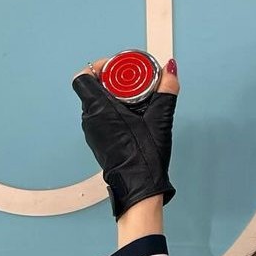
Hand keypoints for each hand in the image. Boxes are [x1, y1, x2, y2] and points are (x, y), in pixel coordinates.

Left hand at [70, 57, 179, 218]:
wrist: (139, 188)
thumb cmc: (144, 158)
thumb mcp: (159, 119)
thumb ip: (166, 91)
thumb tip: (170, 72)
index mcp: (99, 109)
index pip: (84, 77)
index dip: (99, 67)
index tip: (117, 67)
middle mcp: (90, 120)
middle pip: (92, 88)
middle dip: (112, 80)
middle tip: (131, 80)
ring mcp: (93, 133)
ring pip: (97, 104)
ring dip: (113, 97)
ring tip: (135, 98)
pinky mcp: (100, 143)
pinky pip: (102, 119)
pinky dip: (114, 112)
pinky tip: (133, 117)